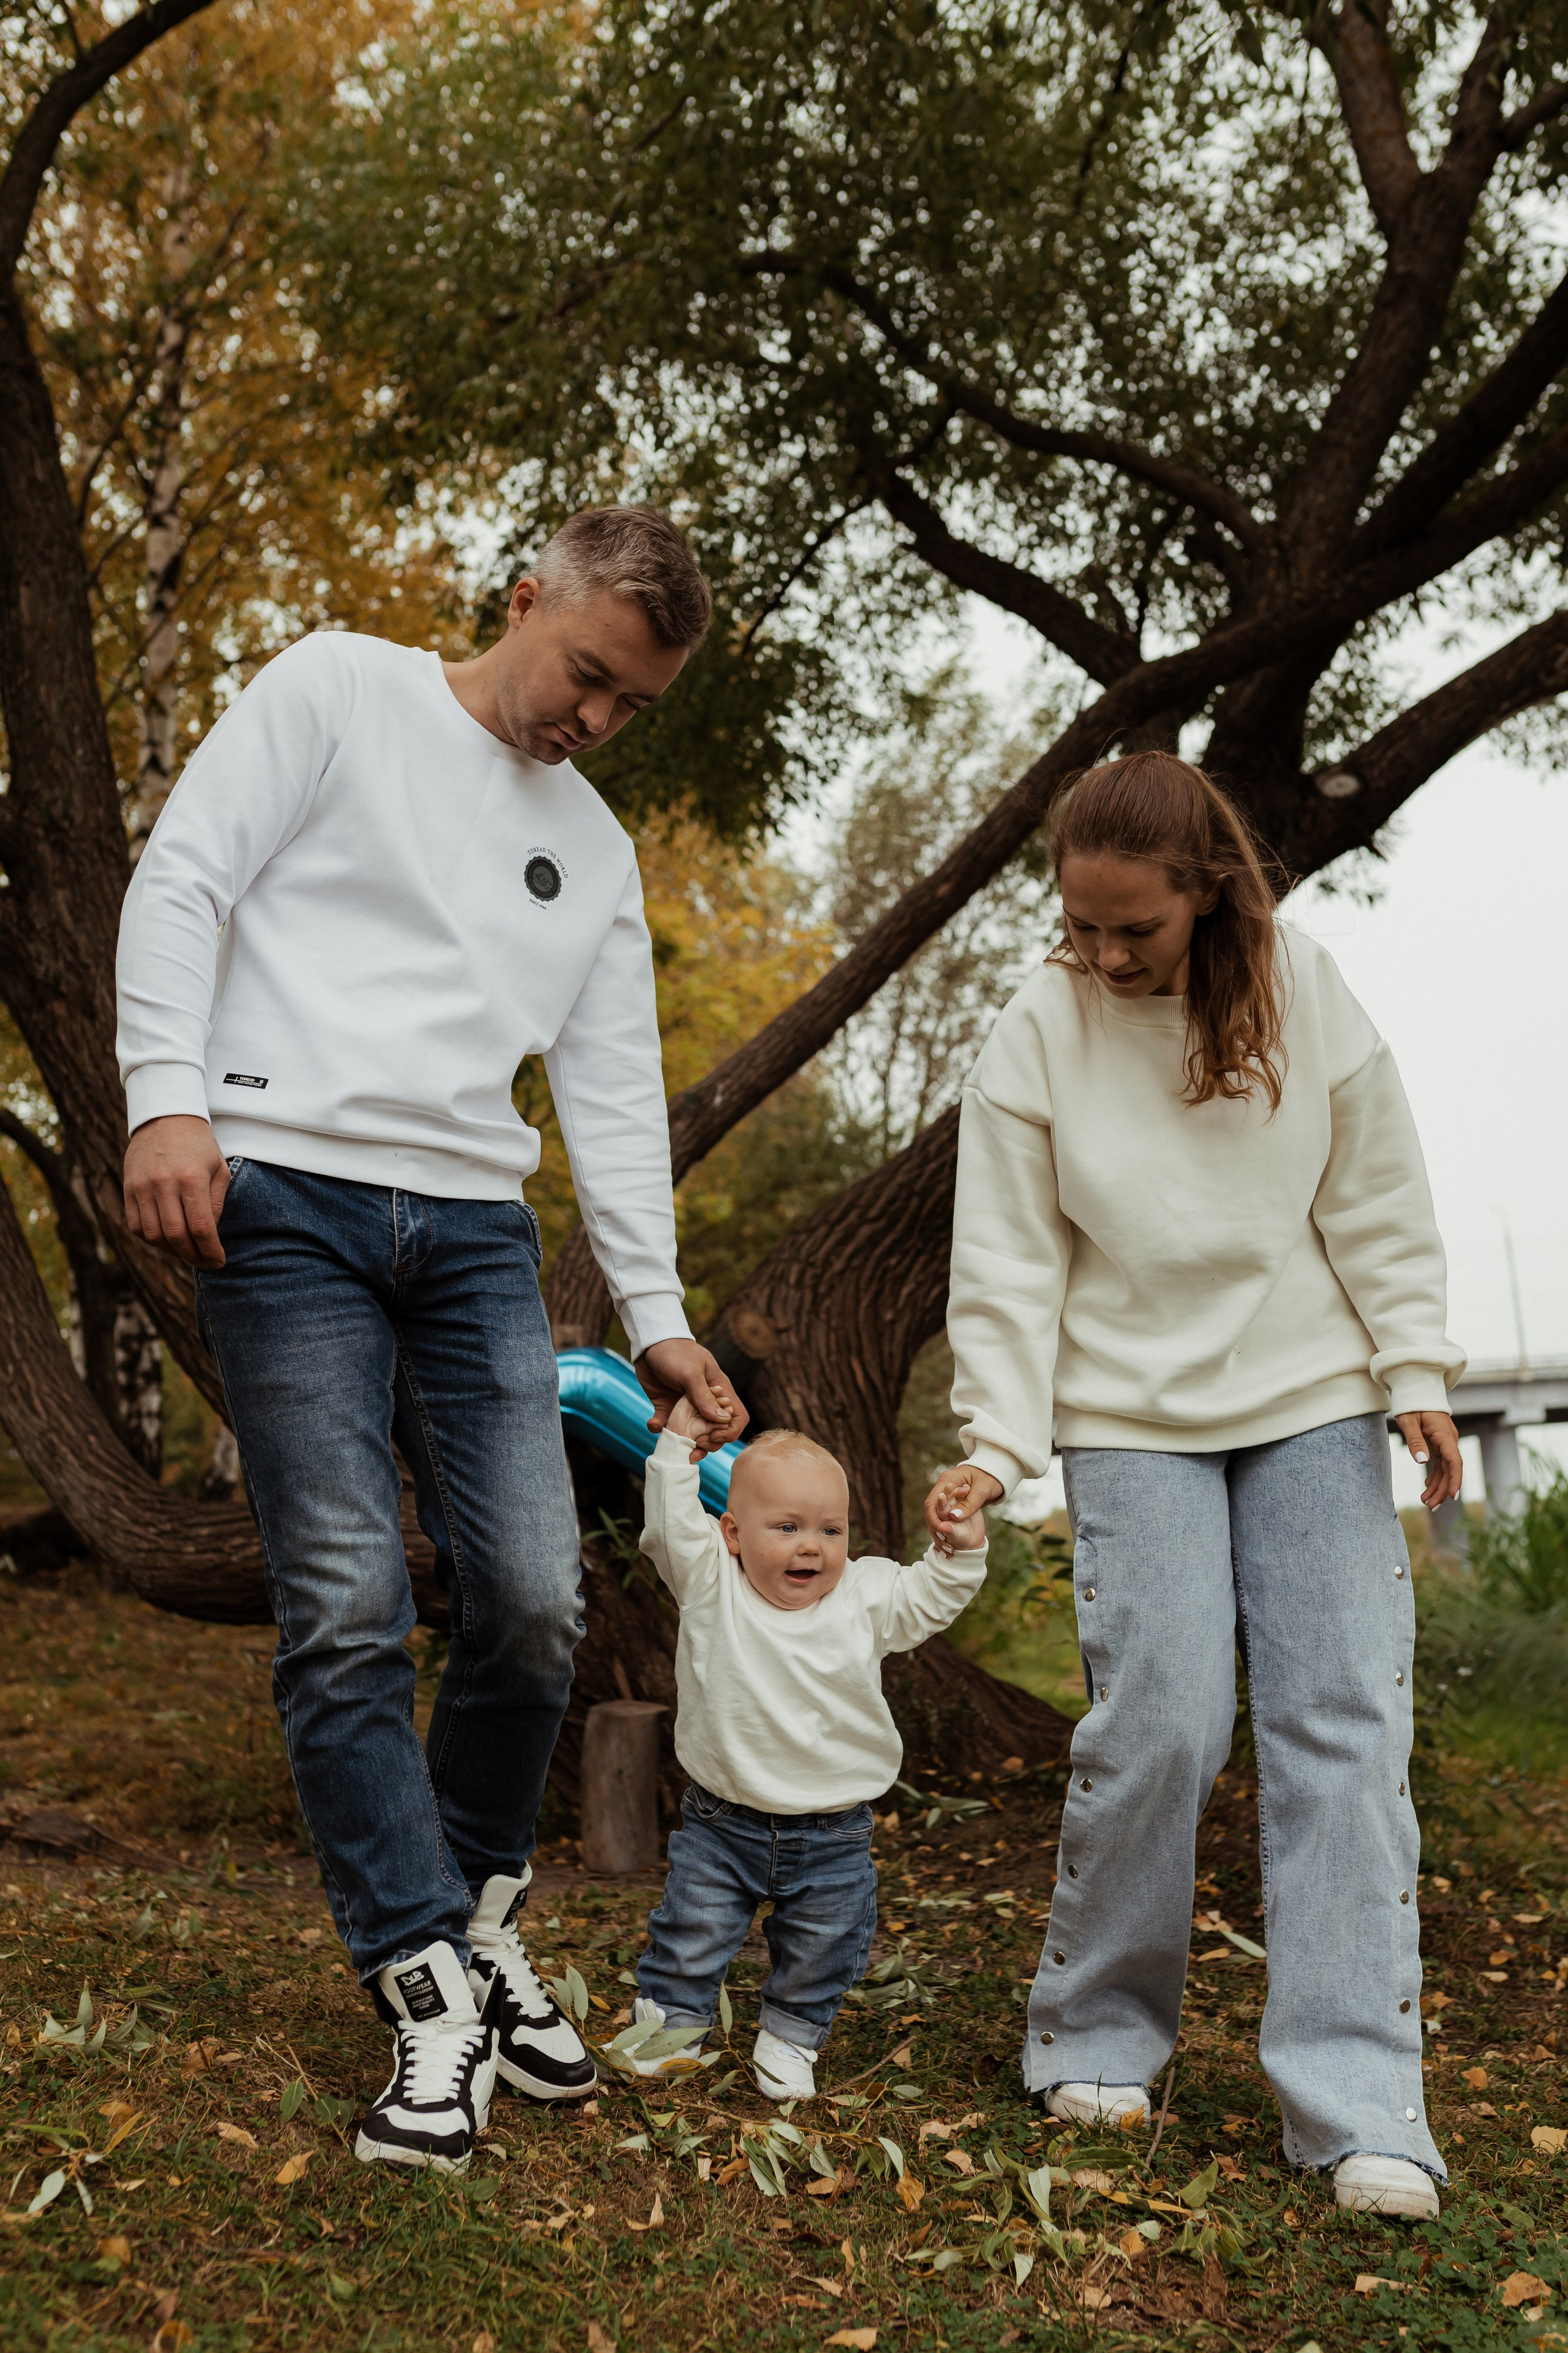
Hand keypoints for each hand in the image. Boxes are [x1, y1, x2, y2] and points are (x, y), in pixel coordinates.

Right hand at [123, 1115, 229, 1268]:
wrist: (165, 1117)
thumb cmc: (199, 1145)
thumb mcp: (219, 1169)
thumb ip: (216, 1203)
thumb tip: (208, 1235)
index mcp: (191, 1178)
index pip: (201, 1228)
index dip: (210, 1251)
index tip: (218, 1262)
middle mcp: (164, 1184)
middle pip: (176, 1236)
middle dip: (192, 1256)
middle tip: (204, 1261)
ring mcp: (142, 1187)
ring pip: (153, 1235)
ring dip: (171, 1250)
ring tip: (186, 1250)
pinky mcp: (128, 1188)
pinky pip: (136, 1225)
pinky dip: (151, 1239)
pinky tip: (166, 1238)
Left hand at [635, 1339, 748, 1457]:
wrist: (651, 1344)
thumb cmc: (676, 1352)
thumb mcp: (691, 1373)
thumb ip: (704, 1397)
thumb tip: (722, 1420)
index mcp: (719, 1391)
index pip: (737, 1416)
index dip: (730, 1431)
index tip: (714, 1435)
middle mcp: (705, 1402)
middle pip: (716, 1431)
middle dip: (707, 1444)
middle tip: (693, 1446)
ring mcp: (686, 1406)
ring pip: (692, 1434)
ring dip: (684, 1443)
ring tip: (674, 1446)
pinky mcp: (667, 1407)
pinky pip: (666, 1425)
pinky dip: (659, 1428)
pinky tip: (653, 1424)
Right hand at [924, 1463, 1004, 1553]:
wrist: (997, 1472)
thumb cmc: (992, 1478)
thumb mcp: (982, 1491)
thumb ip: (968, 1504)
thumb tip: (953, 1517)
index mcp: (947, 1480)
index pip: (931, 1502)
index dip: (934, 1519)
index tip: (942, 1532)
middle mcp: (943, 1487)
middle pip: (931, 1510)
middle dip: (935, 1528)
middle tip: (945, 1545)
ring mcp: (947, 1495)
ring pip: (936, 1515)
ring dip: (940, 1532)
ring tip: (949, 1550)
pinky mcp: (952, 1501)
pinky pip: (945, 1516)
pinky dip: (946, 1529)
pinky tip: (951, 1544)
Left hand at [1394, 1410, 1462, 1509]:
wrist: (1416, 1387)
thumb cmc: (1411, 1402)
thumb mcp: (1409, 1420)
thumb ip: (1415, 1440)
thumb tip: (1422, 1462)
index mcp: (1444, 1434)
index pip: (1454, 1461)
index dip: (1455, 1480)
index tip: (1453, 1496)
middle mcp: (1449, 1438)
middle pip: (1450, 1469)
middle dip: (1443, 1489)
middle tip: (1431, 1507)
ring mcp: (1445, 1440)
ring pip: (1446, 1467)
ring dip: (1438, 1485)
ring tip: (1426, 1502)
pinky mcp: (1439, 1441)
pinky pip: (1440, 1461)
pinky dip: (1435, 1474)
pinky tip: (1427, 1486)